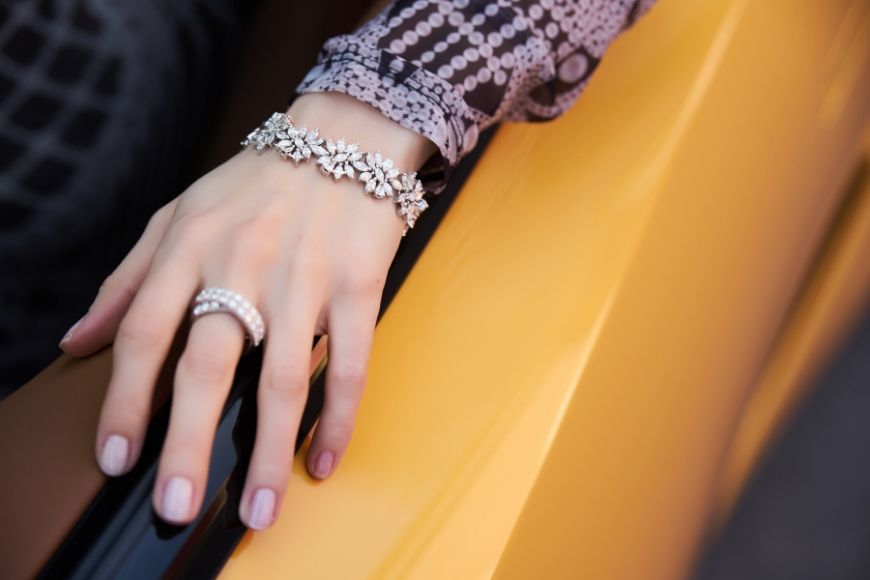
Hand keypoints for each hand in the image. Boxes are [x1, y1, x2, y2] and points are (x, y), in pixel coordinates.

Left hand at [59, 93, 434, 528]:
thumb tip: (77, 340)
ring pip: (283, 379)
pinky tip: (325, 458)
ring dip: (271, 451)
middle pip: (208, 367)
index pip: (144, 335)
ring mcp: (303, 279)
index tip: (117, 459)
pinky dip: (338, 416)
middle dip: (188, 444)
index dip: (125, 402)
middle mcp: (242, 267)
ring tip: (260, 508)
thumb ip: (127, 276)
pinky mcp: (356, 285)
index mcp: (190, 248)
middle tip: (177, 505)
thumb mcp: (179, 214)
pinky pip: (348, 362)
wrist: (344, 138)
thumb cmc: (256, 182)